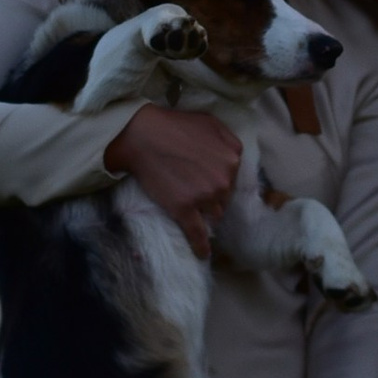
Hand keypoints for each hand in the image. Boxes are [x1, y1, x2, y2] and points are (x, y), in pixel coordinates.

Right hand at [108, 102, 241, 257]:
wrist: (142, 135)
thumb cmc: (174, 125)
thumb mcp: (211, 122)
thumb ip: (229, 140)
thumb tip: (235, 159)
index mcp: (232, 159)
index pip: (233, 178)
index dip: (219, 179)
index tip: (207, 178)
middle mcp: (223, 181)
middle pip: (225, 198)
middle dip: (214, 196)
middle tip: (196, 189)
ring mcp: (204, 197)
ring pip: (214, 215)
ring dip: (206, 214)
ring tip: (194, 209)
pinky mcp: (184, 210)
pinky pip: (197, 234)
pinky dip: (201, 247)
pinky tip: (203, 254)